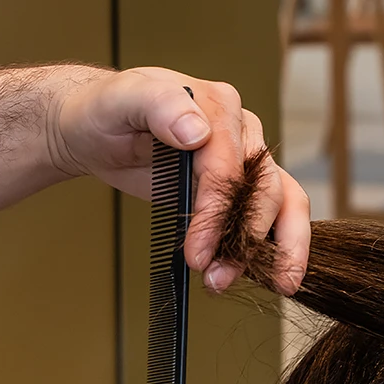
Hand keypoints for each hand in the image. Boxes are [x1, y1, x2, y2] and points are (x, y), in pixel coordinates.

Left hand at [49, 66, 310, 293]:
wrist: (99, 126)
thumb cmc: (107, 110)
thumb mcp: (121, 100)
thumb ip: (159, 106)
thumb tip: (197, 133)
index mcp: (219, 105)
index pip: (229, 167)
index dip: (217, 214)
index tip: (197, 254)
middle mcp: (241, 130)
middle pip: (265, 189)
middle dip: (245, 240)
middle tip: (216, 278)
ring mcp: (245, 158)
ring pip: (284, 203)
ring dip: (274, 249)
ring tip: (251, 283)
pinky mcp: (240, 185)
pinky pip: (273, 215)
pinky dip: (274, 247)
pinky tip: (264, 276)